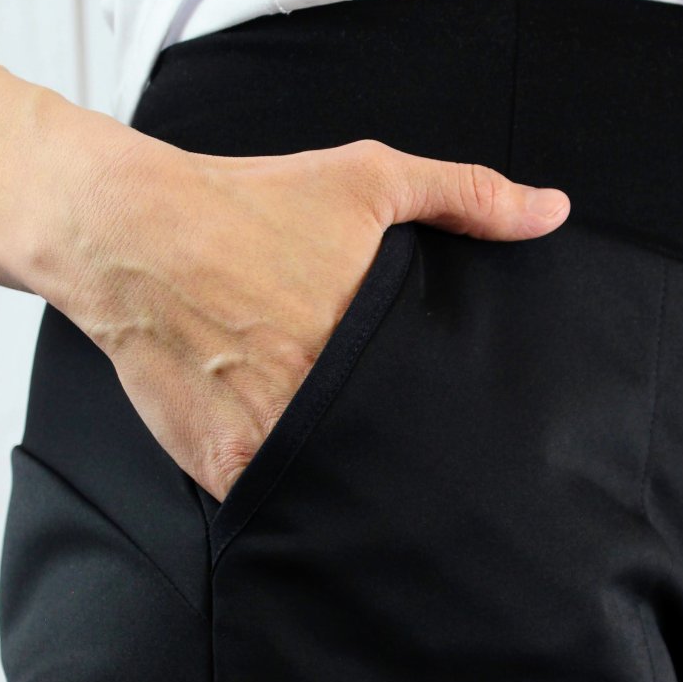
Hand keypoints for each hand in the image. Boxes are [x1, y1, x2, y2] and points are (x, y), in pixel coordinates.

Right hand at [59, 135, 569, 500]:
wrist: (130, 233)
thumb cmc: (248, 203)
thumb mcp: (368, 179)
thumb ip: (466, 195)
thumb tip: (552, 209)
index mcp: (371, 336)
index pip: (442, 406)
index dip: (460, 420)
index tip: (474, 430)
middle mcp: (322, 394)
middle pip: (393, 453)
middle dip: (414, 459)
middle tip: (437, 467)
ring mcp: (273, 438)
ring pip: (340, 487)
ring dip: (356, 486)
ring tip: (379, 485)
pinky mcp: (227, 466)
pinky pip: (277, 501)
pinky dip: (294, 498)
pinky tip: (310, 487)